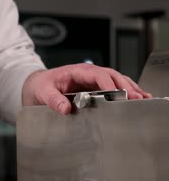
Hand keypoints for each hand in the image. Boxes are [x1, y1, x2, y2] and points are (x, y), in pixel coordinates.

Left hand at [22, 64, 151, 114]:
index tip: (117, 95)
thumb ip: (53, 100)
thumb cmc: (41, 86)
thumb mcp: (43, 93)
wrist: (37, 86)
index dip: (109, 85)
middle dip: (126, 87)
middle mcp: (88, 74)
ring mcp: (93, 80)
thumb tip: (65, 109)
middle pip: (112, 76)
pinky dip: (126, 91)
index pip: (97, 75)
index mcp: (77, 71)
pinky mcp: (95, 87)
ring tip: (143, 98)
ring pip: (116, 81)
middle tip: (137, 98)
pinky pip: (113, 87)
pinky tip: (137, 97)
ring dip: (130, 88)